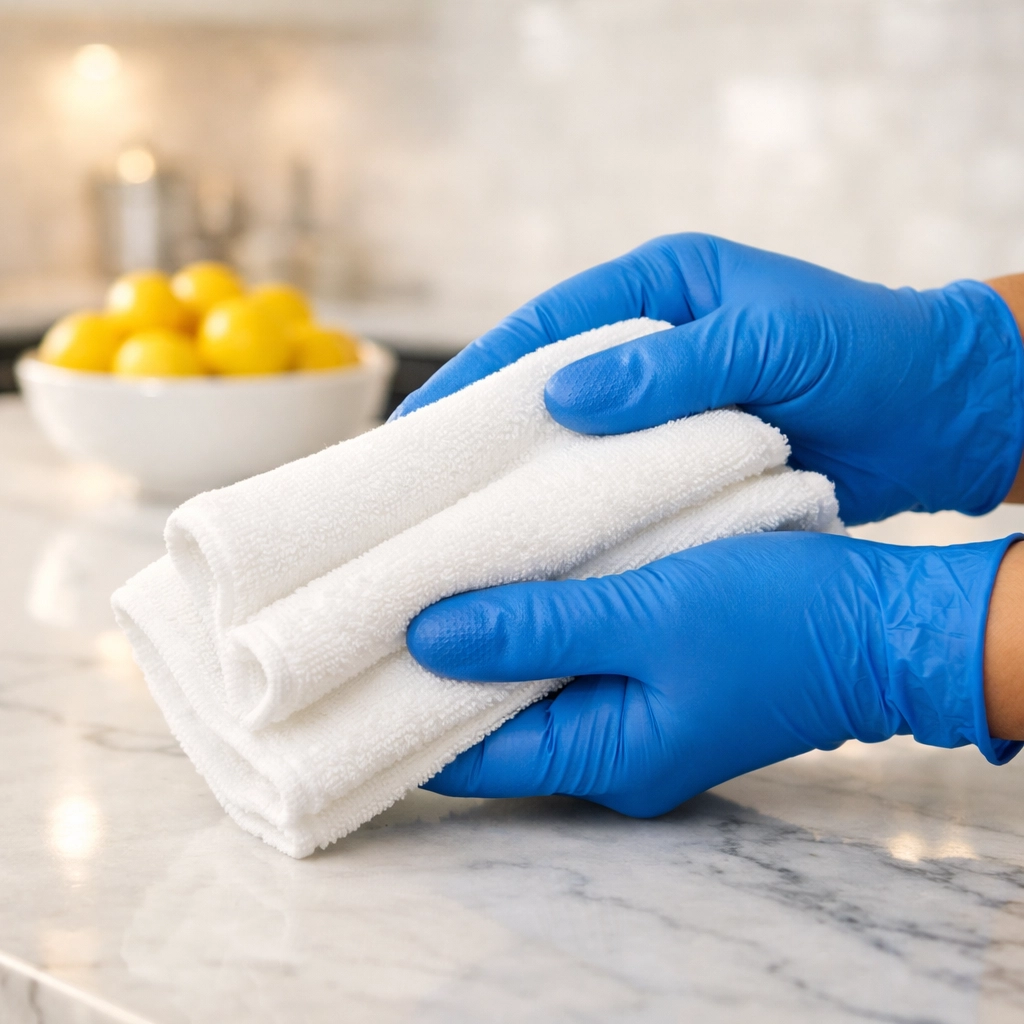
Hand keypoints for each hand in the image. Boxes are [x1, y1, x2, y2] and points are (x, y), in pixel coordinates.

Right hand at [394, 235, 1023, 524]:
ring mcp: (665, 403)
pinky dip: (582, 512)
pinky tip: (542, 549)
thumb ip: (676, 366)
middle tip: (418, 487)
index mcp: (661, 287)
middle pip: (544, 387)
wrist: (940, 417)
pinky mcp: (685, 455)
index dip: (478, 375)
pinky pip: (618, 483)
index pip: (545, 327)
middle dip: (484, 434)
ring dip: (526, 481)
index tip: (420, 424)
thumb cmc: (868, 356)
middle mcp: (651, 342)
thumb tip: (562, 399)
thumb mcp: (775, 344)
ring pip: (575, 443)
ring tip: (461, 528)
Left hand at [409, 532, 1020, 813]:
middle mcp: (609, 751)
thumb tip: (423, 638)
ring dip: (487, 634)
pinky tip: (510, 570)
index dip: (401, 706)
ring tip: (433, 573)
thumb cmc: (777, 621)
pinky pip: (570, 656)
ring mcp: (632, 715)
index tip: (352, 649)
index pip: (463, 757)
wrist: (881, 623)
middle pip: (489, 720)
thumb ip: (535, 629)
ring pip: (528, 683)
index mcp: (604, 758)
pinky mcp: (651, 677)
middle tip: (382, 597)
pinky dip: (535, 619)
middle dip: (438, 664)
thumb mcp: (647, 616)